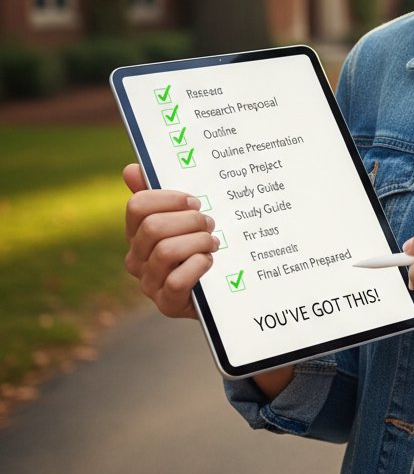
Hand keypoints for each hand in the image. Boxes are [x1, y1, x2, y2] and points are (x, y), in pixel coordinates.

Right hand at [122, 163, 218, 319]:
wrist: (221, 288)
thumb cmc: (199, 246)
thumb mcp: (184, 218)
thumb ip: (160, 195)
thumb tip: (131, 169)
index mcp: (136, 234)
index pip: (137, 206)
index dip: (169, 199)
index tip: (194, 201)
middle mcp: (136, 259)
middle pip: (153, 227)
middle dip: (189, 220)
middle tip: (208, 223)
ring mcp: (150, 283)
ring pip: (166, 251)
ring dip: (198, 241)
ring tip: (213, 242)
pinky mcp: (167, 304)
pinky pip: (178, 280)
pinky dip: (199, 266)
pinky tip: (209, 261)